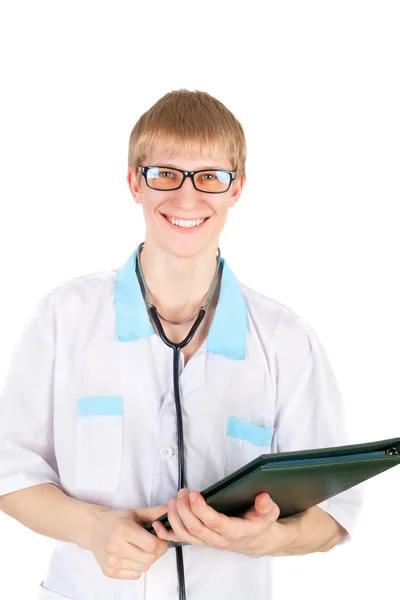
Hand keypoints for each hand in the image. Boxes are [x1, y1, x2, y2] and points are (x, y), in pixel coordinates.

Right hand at [88, 505, 168, 578]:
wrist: (93, 529)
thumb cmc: (116, 520)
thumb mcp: (136, 512)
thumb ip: (155, 513)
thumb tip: (171, 511)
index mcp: (124, 529)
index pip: (152, 545)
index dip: (162, 544)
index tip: (160, 539)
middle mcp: (116, 546)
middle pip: (149, 559)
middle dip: (156, 552)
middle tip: (152, 544)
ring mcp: (112, 561)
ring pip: (144, 568)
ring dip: (147, 560)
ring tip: (140, 548)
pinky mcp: (109, 571)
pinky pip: (135, 575)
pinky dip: (138, 567)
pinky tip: (132, 556)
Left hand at [152, 490, 284, 557]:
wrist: (257, 540)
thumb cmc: (260, 524)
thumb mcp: (269, 514)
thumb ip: (267, 506)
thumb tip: (263, 498)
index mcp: (234, 532)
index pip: (213, 522)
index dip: (201, 509)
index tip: (194, 495)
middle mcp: (218, 539)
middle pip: (195, 528)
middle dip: (184, 510)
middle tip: (181, 493)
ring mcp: (207, 541)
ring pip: (186, 534)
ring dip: (175, 518)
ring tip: (172, 501)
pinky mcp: (200, 540)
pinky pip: (181, 540)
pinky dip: (167, 533)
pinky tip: (158, 524)